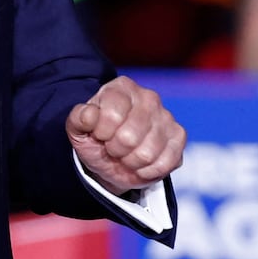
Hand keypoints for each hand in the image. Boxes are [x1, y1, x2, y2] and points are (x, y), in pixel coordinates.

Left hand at [66, 75, 183, 194]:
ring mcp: (167, 117)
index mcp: (122, 88)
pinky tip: (140, 163)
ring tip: (126, 155)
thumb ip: (78, 118)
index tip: (99, 135)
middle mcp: (148, 97)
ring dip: (130, 162)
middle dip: (116, 149)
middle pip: (129, 137)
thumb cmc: (96, 139)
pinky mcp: (179, 137)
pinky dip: (147, 170)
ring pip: (146, 153)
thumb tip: (89, 114)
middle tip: (113, 147)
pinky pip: (164, 163)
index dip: (101, 132)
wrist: (112, 160)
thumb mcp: (78, 129)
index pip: (112, 115)